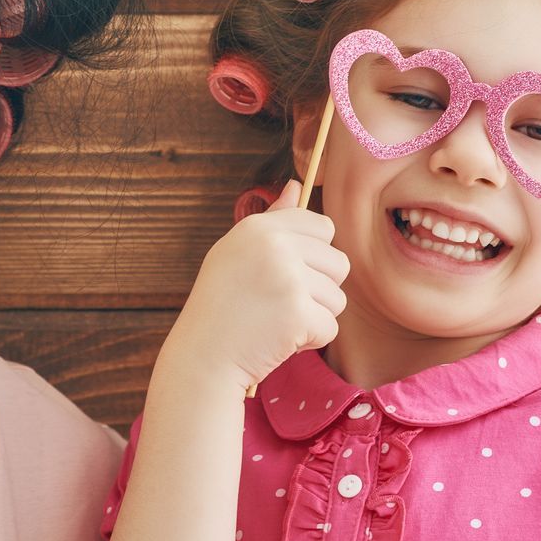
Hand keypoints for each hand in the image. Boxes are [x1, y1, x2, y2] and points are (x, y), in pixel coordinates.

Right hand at [159, 179, 349, 398]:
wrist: (202, 355)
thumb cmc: (221, 304)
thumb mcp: (238, 252)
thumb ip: (273, 219)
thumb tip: (296, 185)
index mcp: (260, 227)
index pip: (323, 227)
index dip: (313, 256)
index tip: (285, 275)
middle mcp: (274, 246)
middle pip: (339, 263)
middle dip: (318, 289)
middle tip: (279, 303)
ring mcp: (288, 278)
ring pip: (338, 298)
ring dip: (315, 316)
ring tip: (277, 321)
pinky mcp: (298, 313)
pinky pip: (330, 326)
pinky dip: (310, 340)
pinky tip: (280, 339)